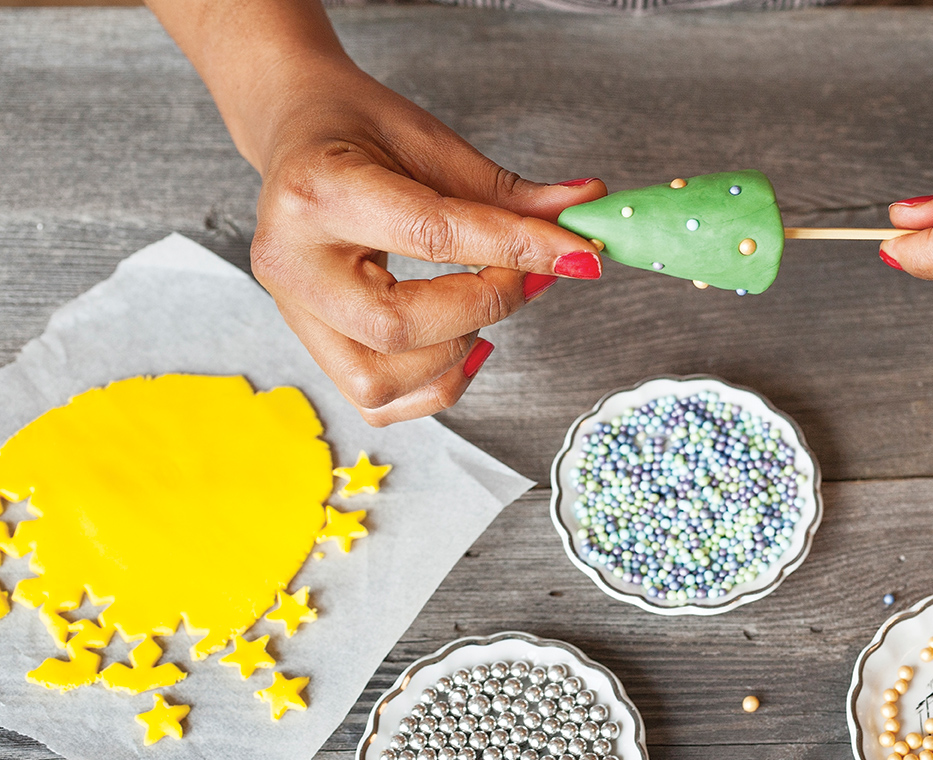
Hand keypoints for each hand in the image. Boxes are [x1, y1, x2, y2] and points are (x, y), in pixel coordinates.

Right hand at [249, 58, 604, 423]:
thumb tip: (588, 207)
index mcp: (317, 192)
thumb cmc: (357, 130)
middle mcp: (292, 262)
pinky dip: (436, 384)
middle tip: (526, 275)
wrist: (295, 134)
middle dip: (484, 308)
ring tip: (484, 301)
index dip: (516, 250)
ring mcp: (293, 313)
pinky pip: (378, 402)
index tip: (580, 255)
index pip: (430, 235)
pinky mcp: (310, 347)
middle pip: (397, 325)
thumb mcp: (431, 141)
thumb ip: (506, 191)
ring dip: (457, 351)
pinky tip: (466, 342)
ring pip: (381, 380)